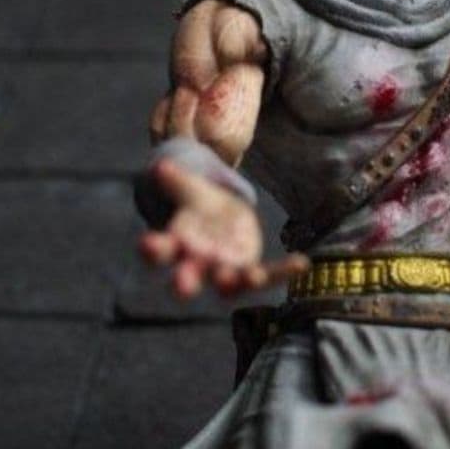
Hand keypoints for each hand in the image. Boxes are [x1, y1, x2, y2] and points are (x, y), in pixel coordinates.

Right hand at [138, 158, 309, 298]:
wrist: (220, 216)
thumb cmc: (199, 205)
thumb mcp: (189, 188)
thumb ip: (176, 179)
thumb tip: (161, 165)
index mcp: (179, 242)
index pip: (161, 249)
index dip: (154, 249)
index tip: (146, 244)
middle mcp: (199, 263)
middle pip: (190, 276)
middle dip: (185, 281)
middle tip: (182, 285)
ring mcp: (225, 270)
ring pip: (228, 284)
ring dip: (237, 282)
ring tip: (252, 277)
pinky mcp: (250, 269)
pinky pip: (268, 274)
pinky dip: (284, 271)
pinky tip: (302, 263)